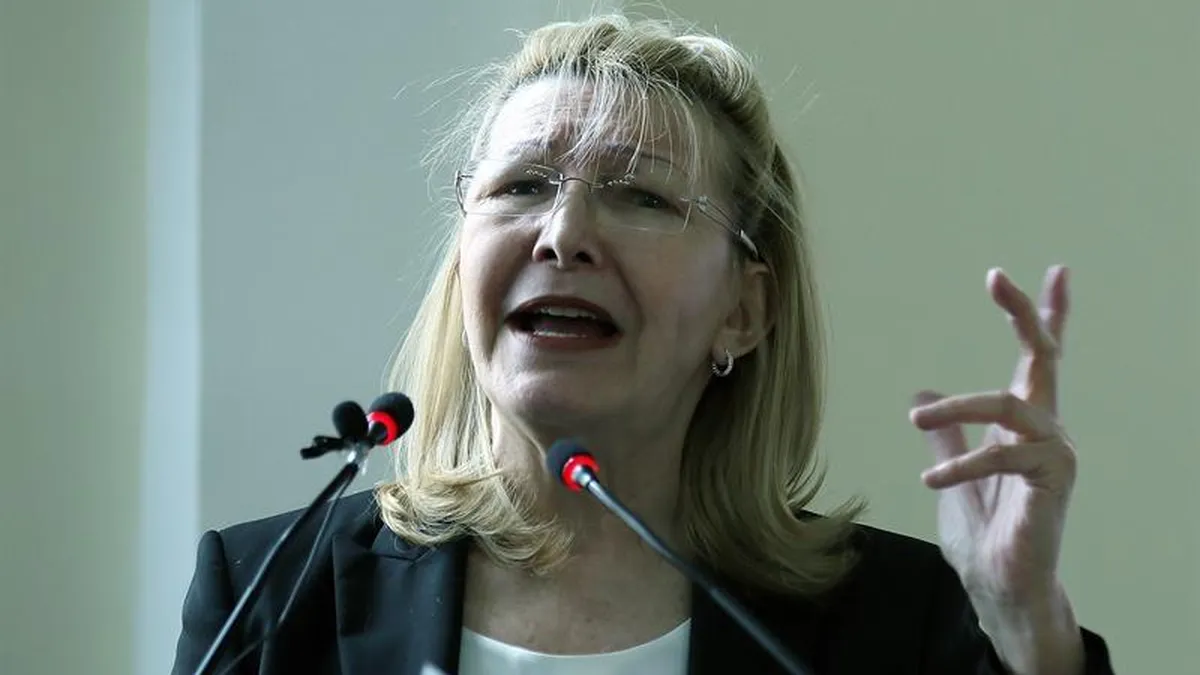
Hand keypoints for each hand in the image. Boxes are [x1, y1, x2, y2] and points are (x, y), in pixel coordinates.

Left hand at [909, 266, 1083, 674]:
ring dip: (958, 406)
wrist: (999, 590)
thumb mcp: (950, 472)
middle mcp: (1044, 432)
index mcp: (1021, 425)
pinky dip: (965, 462)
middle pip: (1043, 359)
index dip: (1045, 316)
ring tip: (917, 419)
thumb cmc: (985, 536)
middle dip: (1025, 315)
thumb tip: (923, 391)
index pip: (1039, 361)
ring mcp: (1052, 456)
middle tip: (998, 279)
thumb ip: (944, 433)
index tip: (1056, 272)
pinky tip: (931, 477)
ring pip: (1011, 403)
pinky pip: (1006, 455)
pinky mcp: (1050, 484)